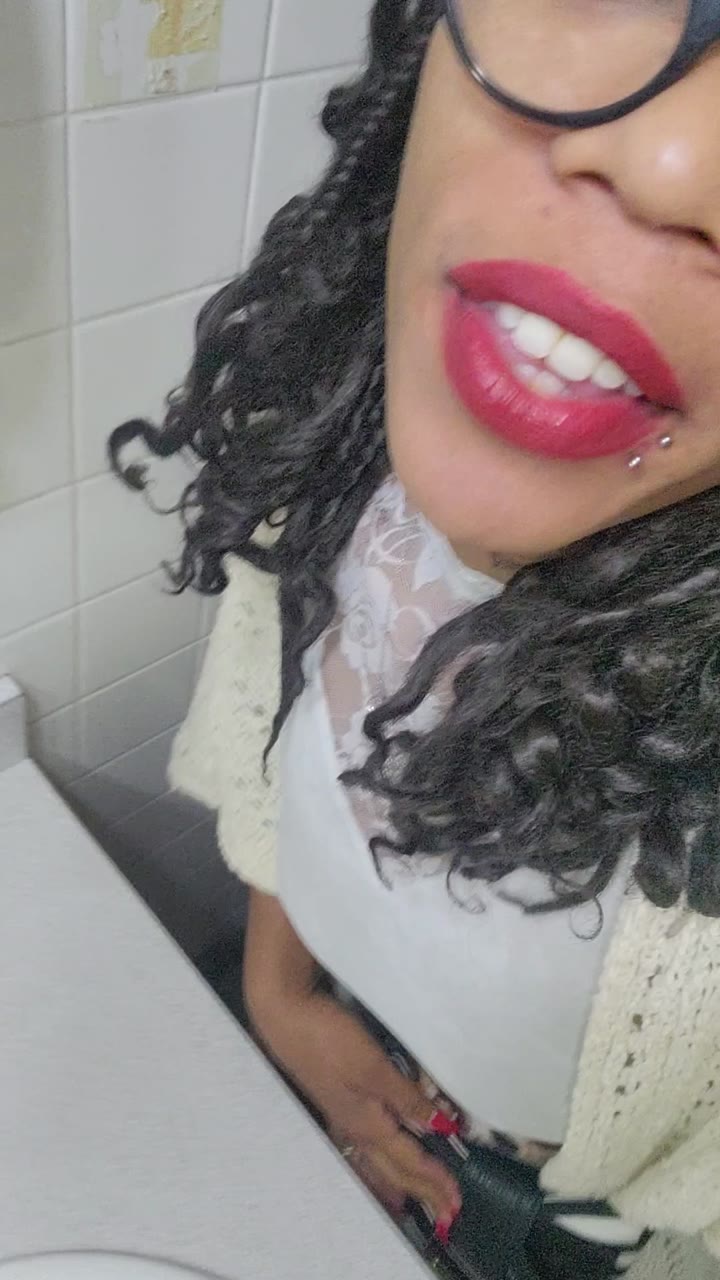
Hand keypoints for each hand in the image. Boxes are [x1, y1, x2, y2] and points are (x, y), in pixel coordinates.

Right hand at [257, 990, 461, 1223]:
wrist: (285, 1017)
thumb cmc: (328, 1040)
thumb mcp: (374, 1067)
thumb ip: (406, 1098)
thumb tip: (440, 1127)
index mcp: (368, 1124)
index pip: (410, 1160)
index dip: (435, 1180)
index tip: (457, 1200)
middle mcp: (355, 1128)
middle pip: (394, 1169)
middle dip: (421, 1191)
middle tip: (445, 1213)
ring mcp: (343, 1116)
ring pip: (377, 1162)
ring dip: (399, 1182)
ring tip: (410, 1201)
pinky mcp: (337, 1100)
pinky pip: (365, 1147)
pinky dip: (379, 1164)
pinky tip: (377, 1159)